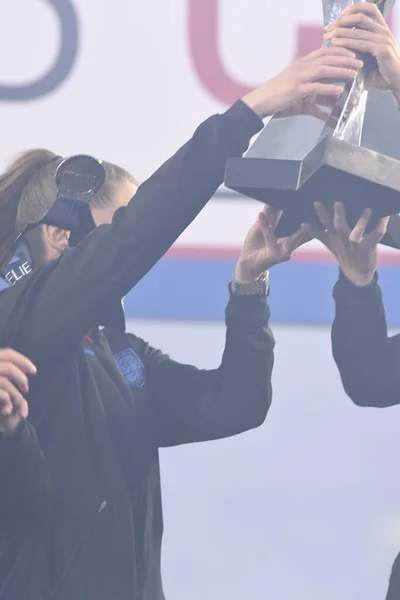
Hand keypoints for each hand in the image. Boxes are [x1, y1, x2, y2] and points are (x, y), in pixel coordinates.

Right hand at [0, 349, 35, 437]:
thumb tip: (32, 369)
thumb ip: (10, 373)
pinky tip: (7, 410)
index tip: (34, 371)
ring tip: (17, 402)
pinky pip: (2, 394)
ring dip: (15, 394)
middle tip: (26, 389)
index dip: (22, 360)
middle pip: (8, 367)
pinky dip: (8, 402)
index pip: (7, 353)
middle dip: (21, 378)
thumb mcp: (3, 384)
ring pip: (5, 382)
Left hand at [234, 205, 309, 282]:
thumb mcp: (261, 226)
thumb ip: (268, 215)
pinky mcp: (272, 255)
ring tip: (300, 217)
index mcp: (290, 239)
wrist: (245, 262)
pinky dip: (266, 226)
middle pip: (304, 236)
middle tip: (316, 213)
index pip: (305, 230)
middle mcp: (289, 247)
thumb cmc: (255, 245)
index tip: (319, 209)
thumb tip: (272, 200)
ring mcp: (283, 253)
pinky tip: (261, 215)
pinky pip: (270, 239)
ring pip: (292, 240)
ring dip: (297, 231)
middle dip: (311, 226)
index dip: (313, 222)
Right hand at [242, 46, 362, 118]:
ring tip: (354, 74)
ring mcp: (298, 78)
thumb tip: (329, 101)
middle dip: (345, 59)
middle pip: (327, 58)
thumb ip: (314, 91)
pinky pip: (315, 87)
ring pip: (324, 70)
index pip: (324, 51)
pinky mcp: (296, 90)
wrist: (261, 101)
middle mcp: (301, 66)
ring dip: (341, 71)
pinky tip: (339, 90)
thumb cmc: (278, 96)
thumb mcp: (297, 89)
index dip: (340, 50)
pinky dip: (328, 88)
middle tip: (359, 62)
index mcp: (302, 63)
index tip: (353, 54)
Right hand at [303, 202, 389, 286]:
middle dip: (338, 215)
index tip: (316, 203)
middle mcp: (344, 240)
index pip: (325, 225)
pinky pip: (376, 235)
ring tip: (367, 209)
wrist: (357, 274)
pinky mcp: (369, 247)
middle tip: (337, 203)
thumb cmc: (344, 253)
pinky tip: (385, 216)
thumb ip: (317, 233)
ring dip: (362, 221)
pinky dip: (381, 225)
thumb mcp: (329, 244)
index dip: (320, 215)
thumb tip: (303, 223)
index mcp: (334, 238)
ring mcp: (356, 244)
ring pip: (358, 233)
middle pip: (339, 227)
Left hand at [324, 3, 399, 98]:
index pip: (368, 10)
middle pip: (360, 17)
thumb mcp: (367, 57)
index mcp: (381, 29)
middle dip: (342, 21)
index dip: (352, 10)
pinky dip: (347, 43)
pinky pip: (361, 44)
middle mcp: (383, 31)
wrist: (396, 82)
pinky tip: (335, 44)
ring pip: (359, 31)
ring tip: (328, 35)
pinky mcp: (382, 50)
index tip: (336, 19)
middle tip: (327, 28)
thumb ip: (356, 49)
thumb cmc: (381, 72)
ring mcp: (384, 39)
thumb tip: (336, 45)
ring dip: (341, 32)